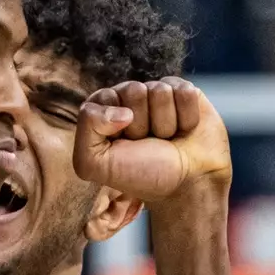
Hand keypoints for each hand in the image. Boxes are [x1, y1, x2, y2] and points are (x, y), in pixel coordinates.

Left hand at [73, 78, 231, 203]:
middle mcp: (129, 98)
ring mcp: (157, 93)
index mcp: (103, 111)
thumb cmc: (140, 175)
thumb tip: (122, 110)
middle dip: (142, 124)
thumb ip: (87, 129)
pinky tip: (184, 130)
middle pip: (134, 90)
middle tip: (147, 143)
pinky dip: (187, 117)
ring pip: (160, 91)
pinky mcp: (185, 92)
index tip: (123, 145)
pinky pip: (184, 91)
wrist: (186, 183)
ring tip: (166, 139)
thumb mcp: (95, 164)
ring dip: (165, 124)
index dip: (115, 124)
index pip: (104, 97)